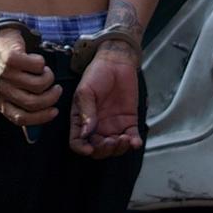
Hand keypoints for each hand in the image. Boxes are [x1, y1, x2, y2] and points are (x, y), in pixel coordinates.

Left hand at [0, 27, 62, 129]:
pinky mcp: (11, 58)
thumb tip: (33, 138)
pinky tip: (38, 62)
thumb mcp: (10, 91)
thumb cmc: (7, 69)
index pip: (21, 118)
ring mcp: (4, 73)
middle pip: (33, 102)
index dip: (41, 117)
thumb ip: (22, 110)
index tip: (54, 111)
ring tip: (47, 73)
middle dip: (51, 98)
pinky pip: (37, 66)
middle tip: (57, 90)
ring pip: (38, 84)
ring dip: (49, 78)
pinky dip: (43, 64)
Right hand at [69, 42, 143, 158]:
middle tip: (111, 142)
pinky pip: (132, 138)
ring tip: (125, 139)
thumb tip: (85, 132)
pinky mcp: (128, 122)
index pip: (78, 141)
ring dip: (119, 149)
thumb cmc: (97, 73)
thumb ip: (86, 111)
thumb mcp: (86, 91)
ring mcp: (113, 126)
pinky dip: (134, 143)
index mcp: (81, 120)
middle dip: (104, 150)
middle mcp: (96, 126)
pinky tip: (135, 141)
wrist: (116, 62)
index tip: (90, 149)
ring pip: (115, 148)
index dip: (82, 149)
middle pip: (97, 149)